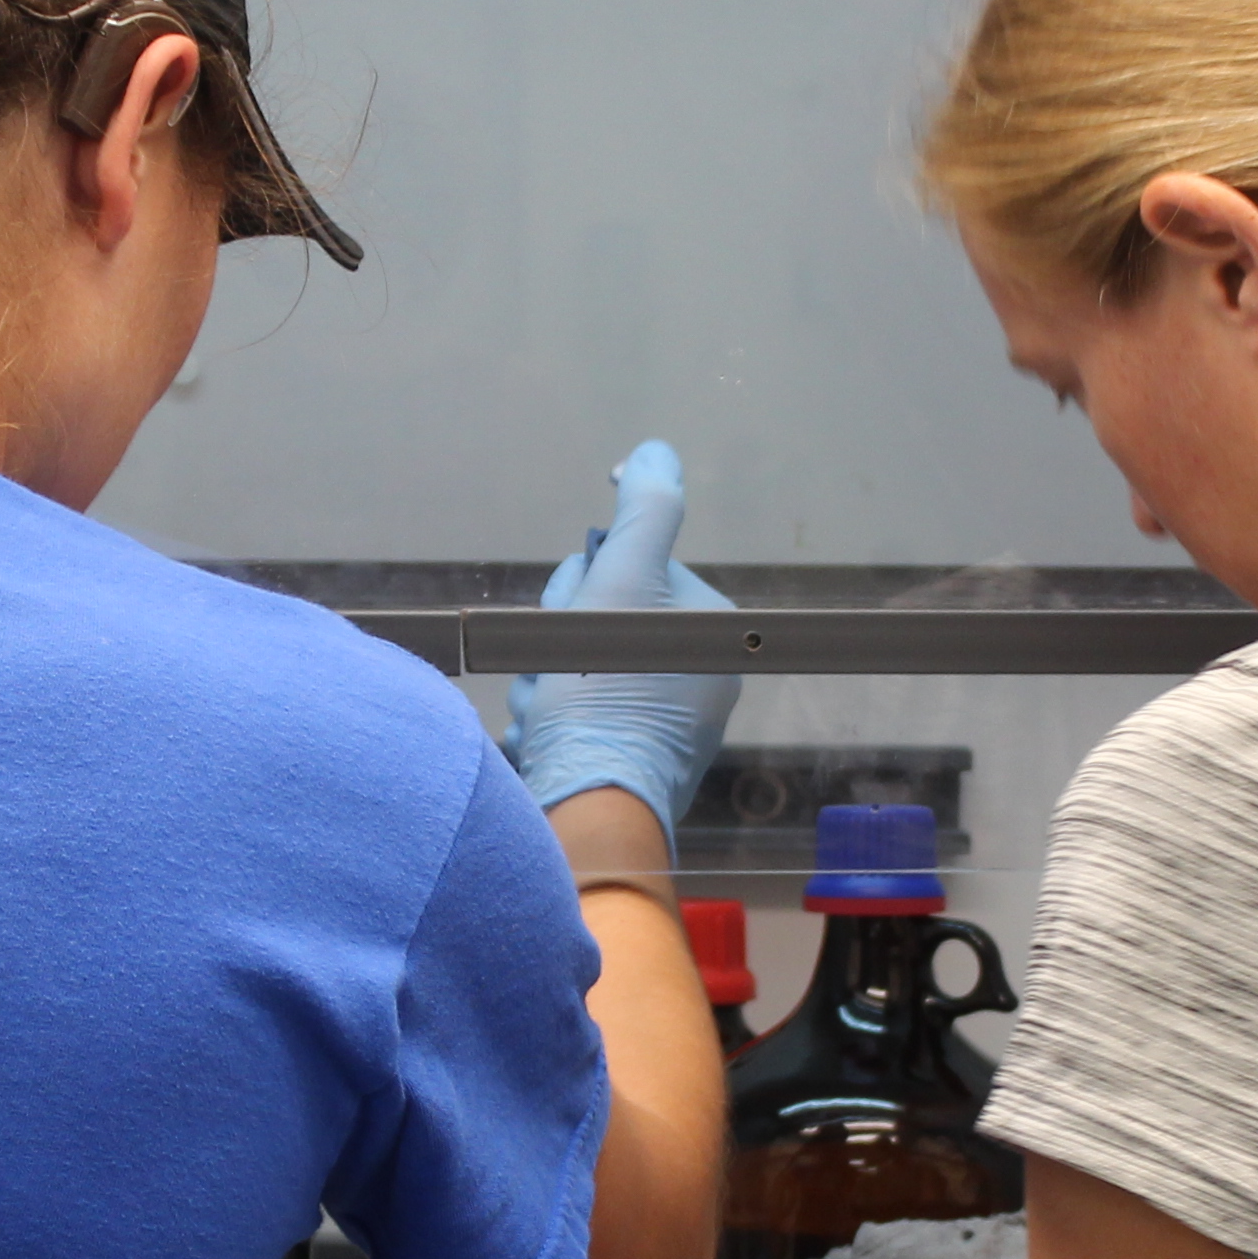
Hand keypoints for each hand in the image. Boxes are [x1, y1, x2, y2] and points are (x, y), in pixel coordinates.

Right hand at [500, 440, 739, 823]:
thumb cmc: (605, 693)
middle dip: (563, 640)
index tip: (581, 619)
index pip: (627, 571)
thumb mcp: (624, 580)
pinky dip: (550, 723)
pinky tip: (546, 740)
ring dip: (548, 682)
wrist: (586, 804)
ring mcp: (665, 726)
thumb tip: (654, 454)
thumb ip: (647, 510)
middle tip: (561, 671)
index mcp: (711, 632)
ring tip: (550, 713)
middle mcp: (699, 679)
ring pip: (578, 669)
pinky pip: (575, 719)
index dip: (587, 587)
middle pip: (600, 620)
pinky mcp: (627, 764)